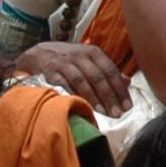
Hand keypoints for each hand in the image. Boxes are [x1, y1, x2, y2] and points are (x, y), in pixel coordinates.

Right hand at [9, 41, 131, 116]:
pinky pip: (64, 85)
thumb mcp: (88, 59)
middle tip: (117, 114)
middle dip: (109, 97)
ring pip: (82, 81)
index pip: (110, 70)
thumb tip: (127, 82)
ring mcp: (64, 63)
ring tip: (103, 112)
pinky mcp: (50, 72)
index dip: (120, 89)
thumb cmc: (68, 59)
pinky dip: (73, 96)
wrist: (38, 54)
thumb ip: (107, 70)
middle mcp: (79, 56)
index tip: (127, 106)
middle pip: (98, 77)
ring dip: (93, 98)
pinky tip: (81, 106)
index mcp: (92, 52)